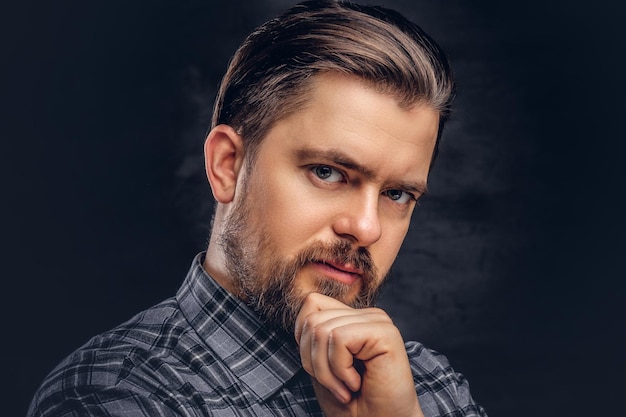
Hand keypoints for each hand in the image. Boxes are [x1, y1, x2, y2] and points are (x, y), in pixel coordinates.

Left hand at [295, 293, 423, 416]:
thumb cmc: (351, 402)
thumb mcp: (320, 364)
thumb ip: (314, 333)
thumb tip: (303, 307)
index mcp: (353, 318)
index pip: (311, 303)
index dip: (304, 339)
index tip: (321, 369)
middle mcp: (367, 314)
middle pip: (312, 318)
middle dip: (313, 360)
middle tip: (335, 384)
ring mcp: (378, 321)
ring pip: (322, 329)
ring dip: (326, 370)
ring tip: (345, 386)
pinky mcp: (385, 332)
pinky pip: (339, 338)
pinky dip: (339, 369)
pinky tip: (355, 382)